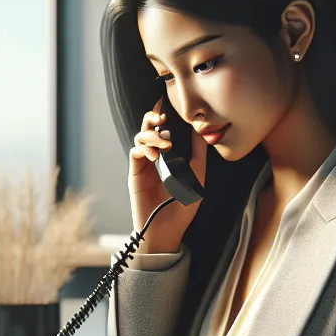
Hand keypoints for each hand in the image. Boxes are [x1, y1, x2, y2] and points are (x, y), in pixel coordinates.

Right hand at [128, 99, 206, 255]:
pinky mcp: (135, 173)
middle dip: (153, 117)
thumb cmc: (182, 207)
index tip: (171, 106)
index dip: (165, 115)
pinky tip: (155, 156)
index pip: (165, 129)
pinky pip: (135, 152)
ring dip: (152, 135)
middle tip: (162, 116)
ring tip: (165, 144)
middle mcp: (155, 157)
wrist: (167, 229)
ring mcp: (144, 164)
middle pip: (149, 128)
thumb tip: (200, 130)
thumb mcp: (197, 178)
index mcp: (169, 155)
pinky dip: (144, 149)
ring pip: (140, 137)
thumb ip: (198, 155)